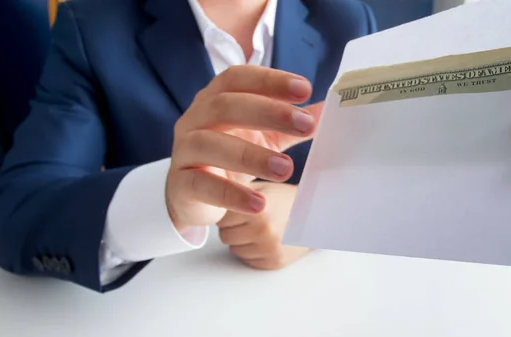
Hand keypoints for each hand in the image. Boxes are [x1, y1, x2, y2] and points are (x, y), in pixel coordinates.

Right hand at [166, 65, 323, 230]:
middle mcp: (194, 119)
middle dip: (267, 112)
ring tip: (286, 169)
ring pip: (209, 143)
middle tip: (305, 125)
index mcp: (214, 99)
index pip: (237, 78)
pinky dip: (231, 194)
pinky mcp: (181, 184)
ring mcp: (184, 151)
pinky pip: (202, 185)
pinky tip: (258, 203)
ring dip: (250, 155)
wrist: (191, 195)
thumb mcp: (263, 136)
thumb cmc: (229, 156)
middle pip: (224, 105)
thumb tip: (329, 110)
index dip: (270, 80)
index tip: (305, 89)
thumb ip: (291, 124)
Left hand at [216, 181, 308, 269]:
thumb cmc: (285, 200)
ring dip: (242, 240)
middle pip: (225, 235)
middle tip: (252, 217)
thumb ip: (236, 190)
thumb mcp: (261, 188)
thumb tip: (206, 191)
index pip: (221, 217)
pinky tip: (266, 239)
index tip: (238, 207)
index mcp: (258, 209)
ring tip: (260, 228)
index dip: (228, 211)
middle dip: (234, 226)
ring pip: (234, 249)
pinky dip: (252, 251)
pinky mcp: (272, 263)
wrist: (316, 216)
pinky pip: (247, 259)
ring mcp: (268, 249)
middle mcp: (263, 231)